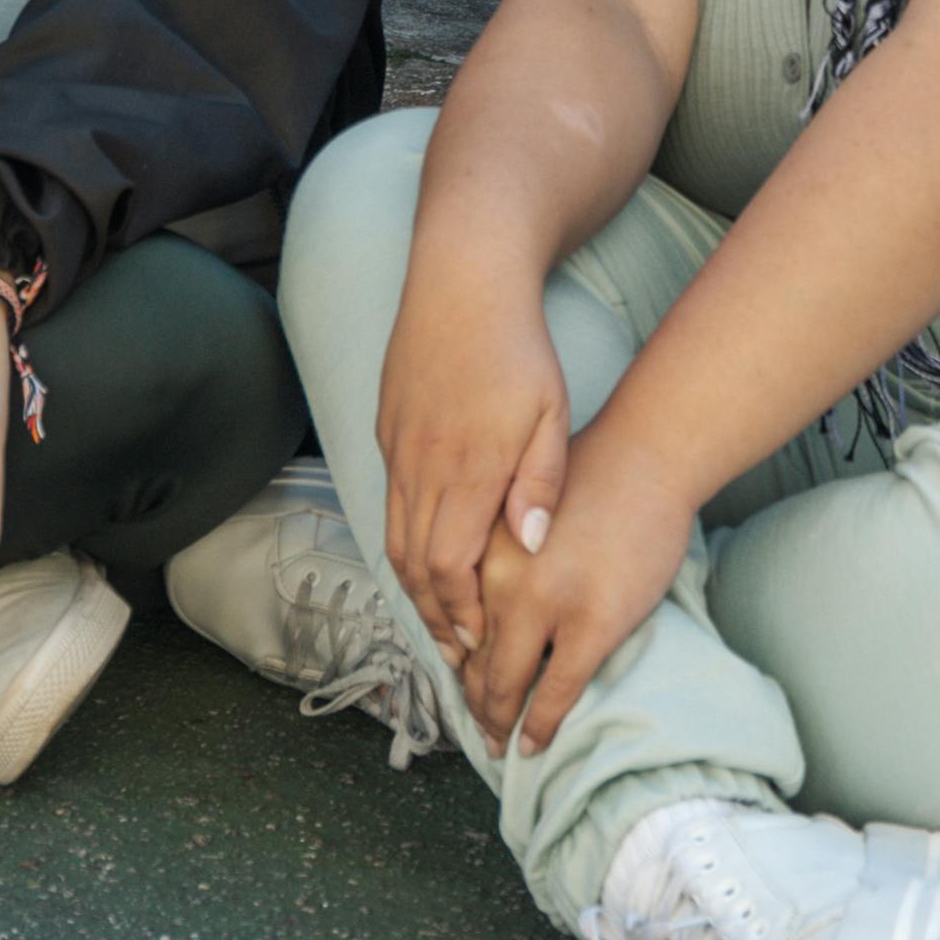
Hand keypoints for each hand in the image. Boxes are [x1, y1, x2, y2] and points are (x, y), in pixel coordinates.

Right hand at [371, 250, 576, 670]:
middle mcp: (423, 466)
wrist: (459, 282)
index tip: (480, 645)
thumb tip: (532, 546)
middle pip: (417, 564)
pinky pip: (390, 505)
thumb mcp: (550, 414)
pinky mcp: (389, 432)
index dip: (462, 613)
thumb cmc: (517, 348)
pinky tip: (426, 562)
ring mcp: (400, 449)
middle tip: (459, 657)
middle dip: (436, 617)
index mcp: (468, 468)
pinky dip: (405, 546)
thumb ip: (541, 483)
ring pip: (397, 538)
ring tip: (441, 624)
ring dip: (417, 588)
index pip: (452, 565)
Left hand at [449, 437, 694, 755]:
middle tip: (479, 731)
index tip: (462, 685)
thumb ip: (496, 559)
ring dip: (500, 721)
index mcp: (479, 553)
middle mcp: (499, 582)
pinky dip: (541, 724)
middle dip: (476, 704)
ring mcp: (545, 606)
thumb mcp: (518, 514)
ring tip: (499, 743)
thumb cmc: (589, 479)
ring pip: (507, 684)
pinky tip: (533, 743)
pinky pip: (558, 690)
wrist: (645, 459)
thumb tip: (486, 612)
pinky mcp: (591, 624)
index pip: (454, 626)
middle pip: (475, 663)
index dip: (457, 664)